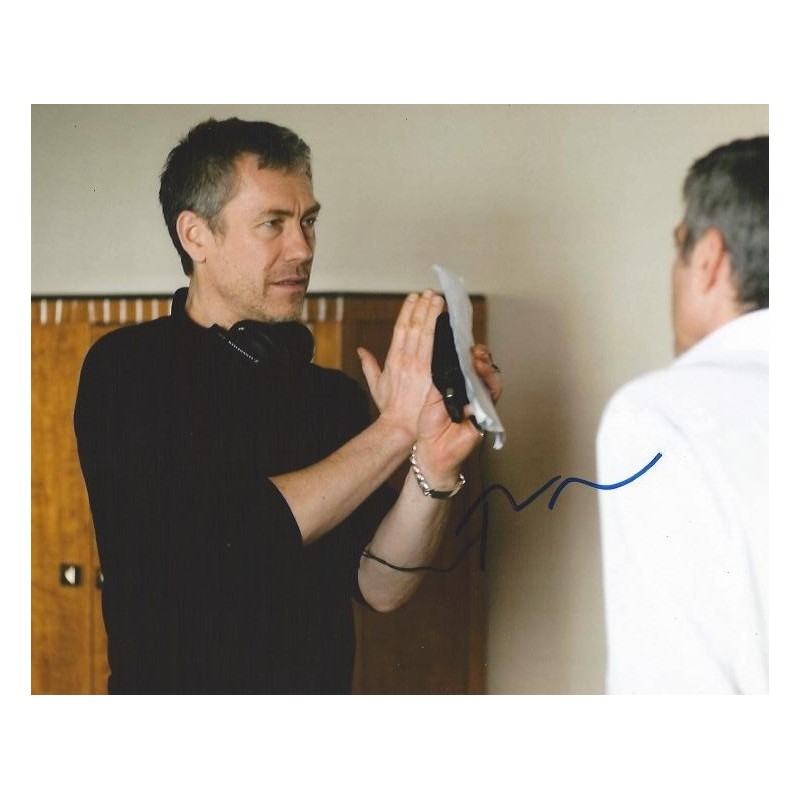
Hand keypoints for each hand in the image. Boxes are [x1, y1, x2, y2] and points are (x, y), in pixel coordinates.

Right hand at [357, 290, 443, 442]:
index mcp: (393, 359)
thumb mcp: (376, 385)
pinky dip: (442, 336)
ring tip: (438, 301)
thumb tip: (361, 351)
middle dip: (423, 308)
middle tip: (430, 293)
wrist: (400, 427)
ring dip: (432, 316)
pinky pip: (438, 352)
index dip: (407, 311)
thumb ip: (369, 365)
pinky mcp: (431, 376)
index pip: (400, 328)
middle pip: (415, 327)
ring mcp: (420, 368)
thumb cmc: (390, 408)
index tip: (413, 297)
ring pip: (426, 335)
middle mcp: (406, 360)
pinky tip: (448, 324)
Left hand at [413, 343, 503, 481]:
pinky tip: (480, 384)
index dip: (470, 354)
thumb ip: (442, 380)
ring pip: (492, 383)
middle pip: (485, 371)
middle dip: (482, 359)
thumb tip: (449, 358)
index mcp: (460, 386)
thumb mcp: (432, 398)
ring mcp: (482, 405)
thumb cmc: (430, 425)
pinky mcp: (486, 418)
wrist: (431, 451)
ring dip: (486, 372)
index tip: (464, 344)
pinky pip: (491, 402)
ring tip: (478, 362)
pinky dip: (487, 391)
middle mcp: (474, 393)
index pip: (470, 365)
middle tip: (475, 352)